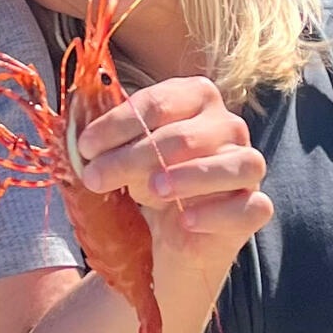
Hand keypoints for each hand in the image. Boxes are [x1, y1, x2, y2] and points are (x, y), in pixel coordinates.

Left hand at [69, 79, 273, 272]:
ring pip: (234, 163)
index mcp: (195, 98)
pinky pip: (249, 206)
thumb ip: (105, 143)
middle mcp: (227, 126)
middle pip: (184, 135)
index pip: (157, 104)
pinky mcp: (255, 206)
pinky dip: (216, 212)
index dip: (117, 125)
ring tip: (152, 190)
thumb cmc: (148, 182)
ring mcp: (247, 165)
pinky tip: (185, 219)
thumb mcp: (122, 157)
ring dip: (189, 176)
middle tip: (96, 178)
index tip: (84, 148)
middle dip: (134, 156)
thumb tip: (77, 141)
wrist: (171, 234)